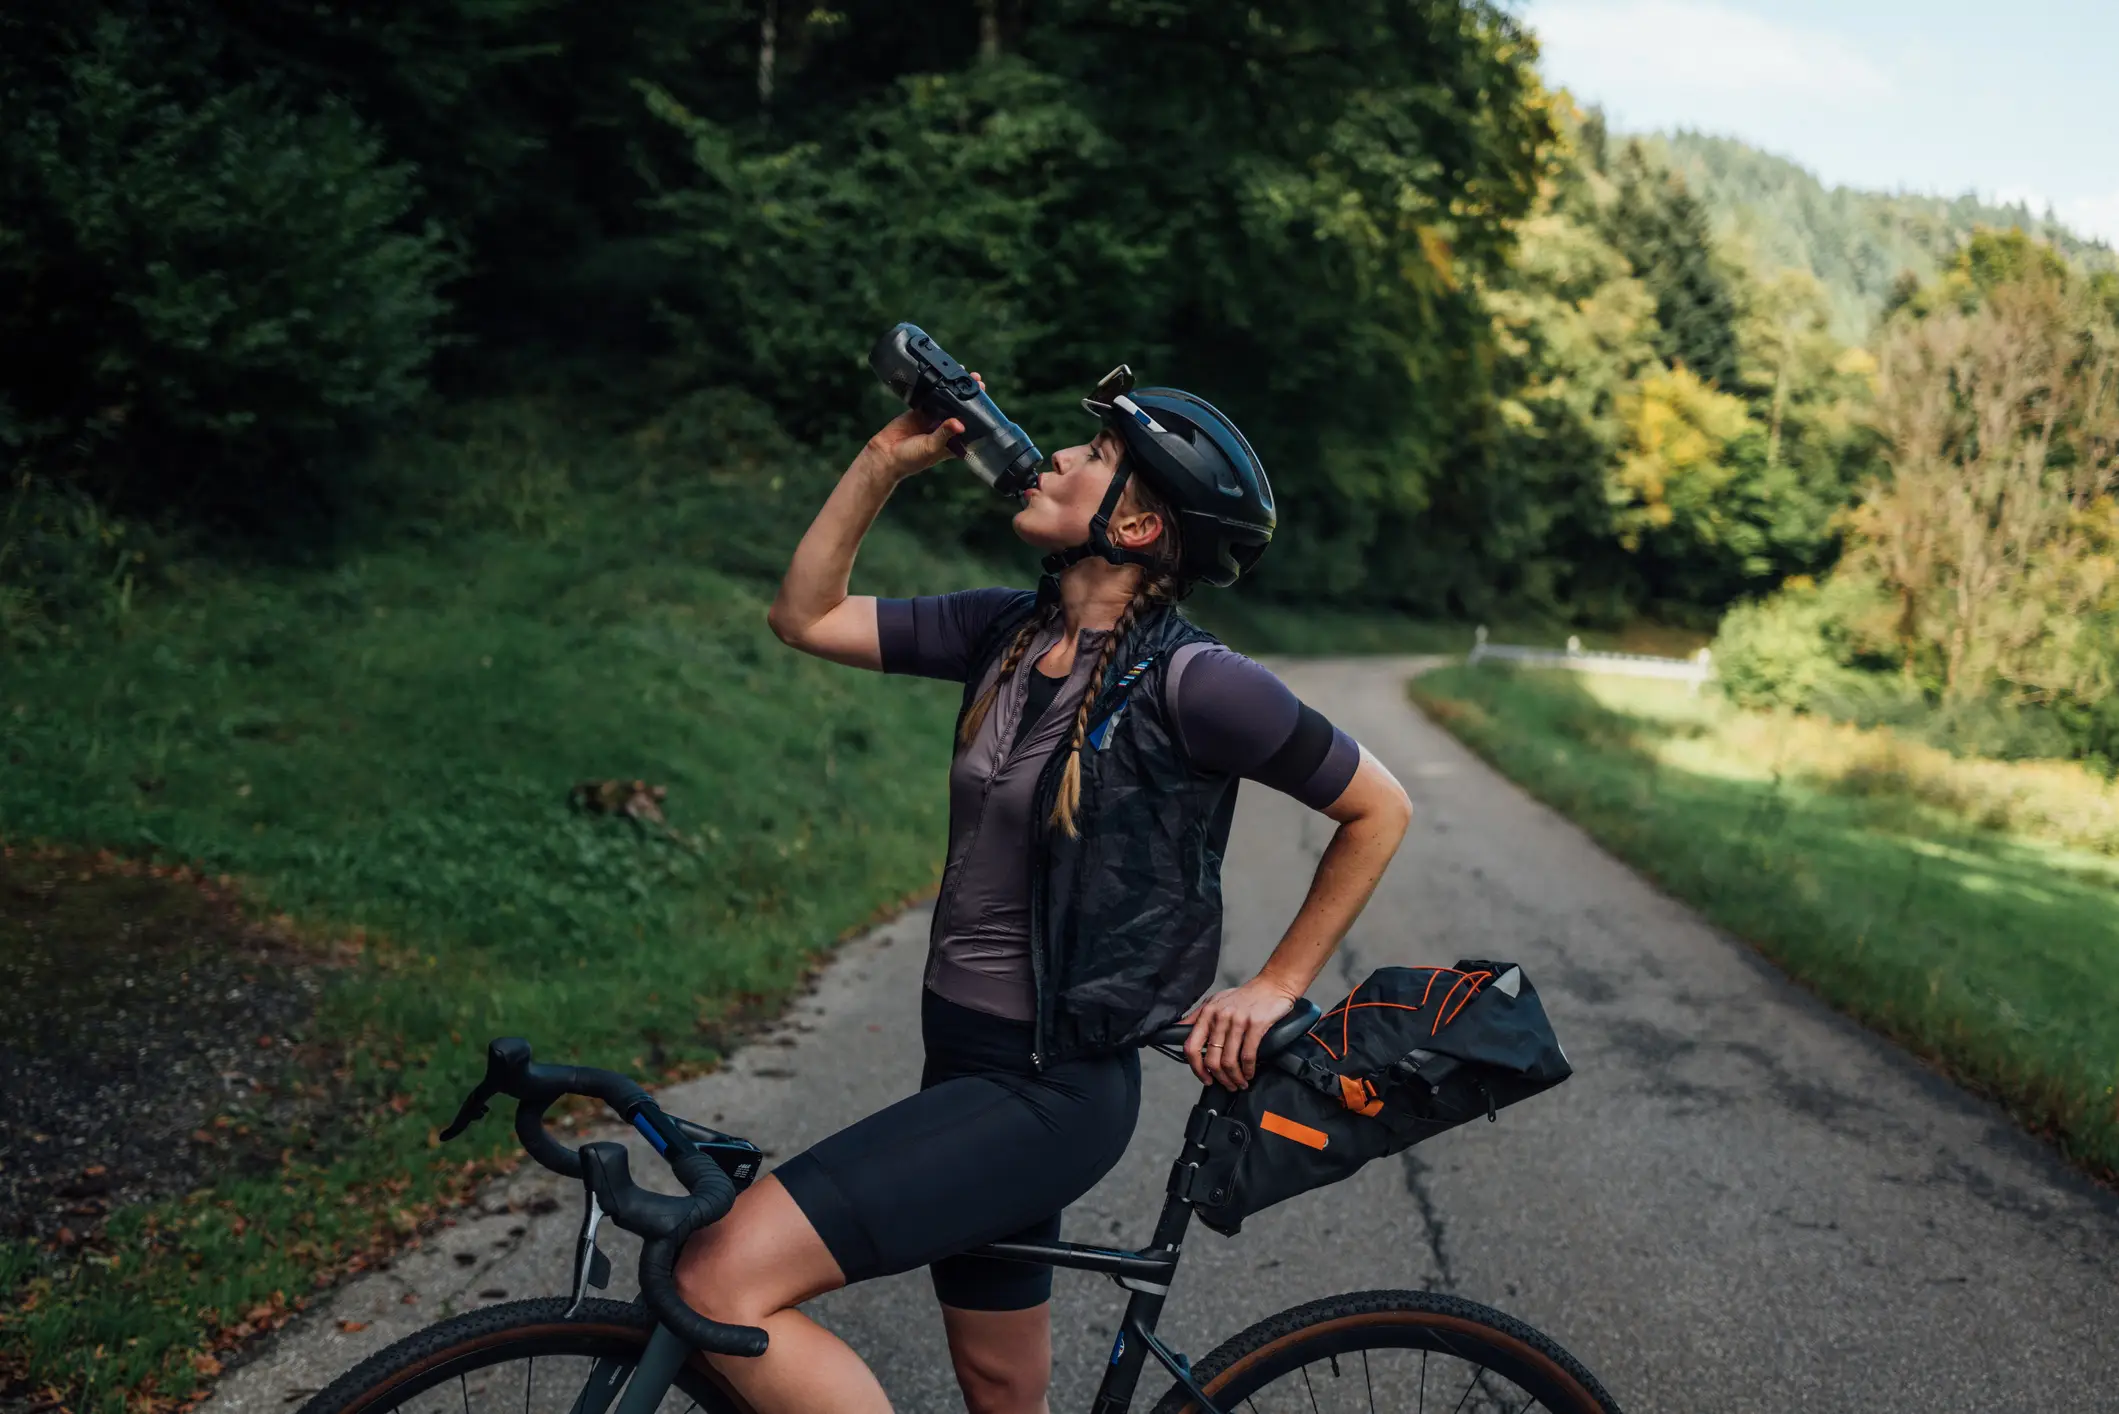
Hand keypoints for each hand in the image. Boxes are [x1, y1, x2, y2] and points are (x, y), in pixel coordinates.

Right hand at [860, 372, 984, 482]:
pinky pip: (930, 397)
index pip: (971, 427)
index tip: (985, 401)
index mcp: (953, 443)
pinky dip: (936, 388)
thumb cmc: (911, 459)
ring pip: (947, 402)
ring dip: (954, 390)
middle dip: (969, 397)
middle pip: (961, 411)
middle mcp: (945, 430)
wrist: (885, 455)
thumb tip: (959, 424)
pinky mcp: (920, 411)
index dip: (979, 415)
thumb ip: (944, 434)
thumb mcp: (931, 447)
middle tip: (978, 383)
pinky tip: (943, 377)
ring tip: (965, 374)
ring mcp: (932, 419)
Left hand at [1181, 974, 1304, 1089]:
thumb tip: (1177, 1029)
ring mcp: (1238, 1021)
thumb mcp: (1215, 1001)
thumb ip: (1197, 1017)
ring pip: (1229, 1060)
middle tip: (1227, 1085)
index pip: (1191, 1046)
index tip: (1205, 1078)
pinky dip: (1248, 1070)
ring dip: (1235, 1077)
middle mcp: (1220, 1017)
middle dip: (1219, 1078)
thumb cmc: (1244, 996)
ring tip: (1240, 1083)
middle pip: (1211, 1059)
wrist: (1272, 985)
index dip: (1196, 1068)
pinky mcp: (1256, 1024)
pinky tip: (1250, 1073)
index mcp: (1207, 1013)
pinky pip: (1248, 1055)